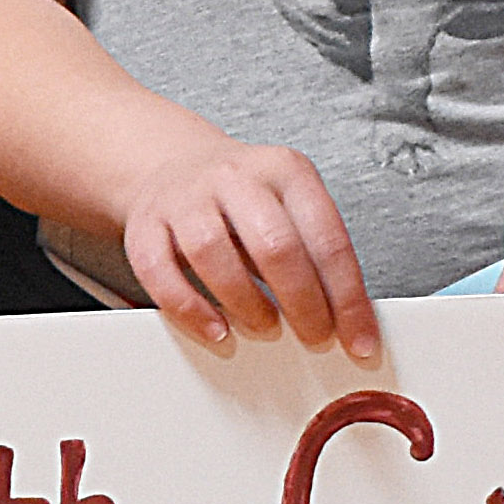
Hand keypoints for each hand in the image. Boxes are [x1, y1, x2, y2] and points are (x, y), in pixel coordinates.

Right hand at [116, 137, 377, 362]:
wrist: (174, 164)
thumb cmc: (244, 199)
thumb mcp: (291, 205)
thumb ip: (315, 252)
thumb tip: (347, 318)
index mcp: (285, 170)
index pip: (327, 239)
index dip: (347, 298)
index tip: (358, 339)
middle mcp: (235, 177)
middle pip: (275, 246)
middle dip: (303, 304)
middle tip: (315, 337)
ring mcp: (185, 198)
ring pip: (213, 255)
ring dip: (247, 304)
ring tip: (265, 326)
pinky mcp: (145, 224)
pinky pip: (160, 272)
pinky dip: (190, 309)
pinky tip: (216, 328)